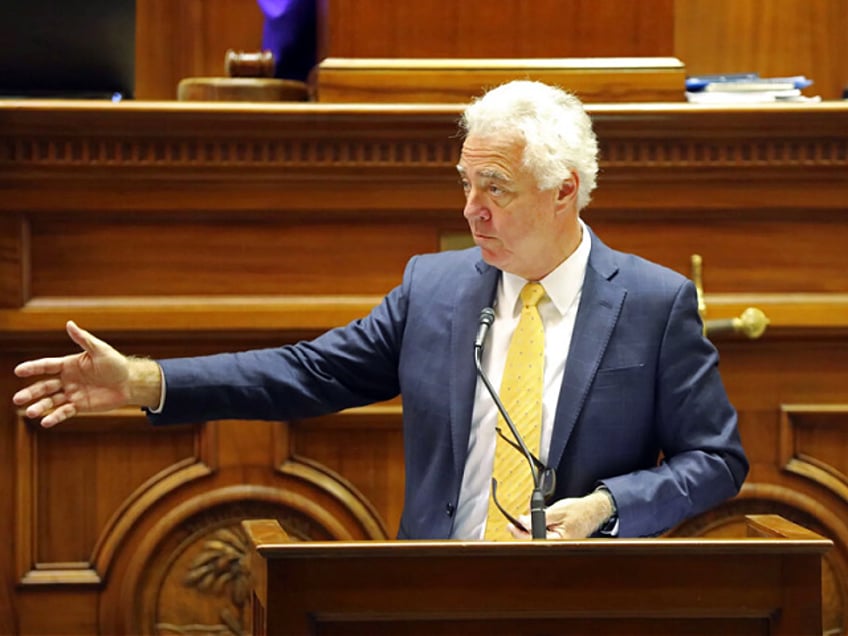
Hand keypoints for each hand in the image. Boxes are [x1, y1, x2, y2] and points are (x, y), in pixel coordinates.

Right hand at [12, 320, 160, 427]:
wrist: (130, 382)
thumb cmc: (116, 363)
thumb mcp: (100, 350)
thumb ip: (83, 339)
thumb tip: (69, 323)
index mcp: (68, 365)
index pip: (46, 366)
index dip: (32, 368)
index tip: (18, 371)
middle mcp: (67, 380)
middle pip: (44, 386)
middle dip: (30, 392)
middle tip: (17, 398)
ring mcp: (72, 393)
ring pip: (51, 401)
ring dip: (40, 406)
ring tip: (30, 412)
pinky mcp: (79, 406)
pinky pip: (64, 412)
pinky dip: (55, 417)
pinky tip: (46, 422)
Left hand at [510, 490, 613, 539]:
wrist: (594, 510)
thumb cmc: (580, 510)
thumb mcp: (558, 510)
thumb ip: (539, 517)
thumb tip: (523, 522)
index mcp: (559, 540)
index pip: (534, 540)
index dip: (520, 533)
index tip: (512, 525)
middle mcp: (559, 545)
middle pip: (534, 541)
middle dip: (523, 530)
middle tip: (516, 522)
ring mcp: (559, 543)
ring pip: (538, 538)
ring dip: (530, 528)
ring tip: (528, 519)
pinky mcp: (559, 539)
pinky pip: (544, 535)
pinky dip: (538, 528)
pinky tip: (537, 521)